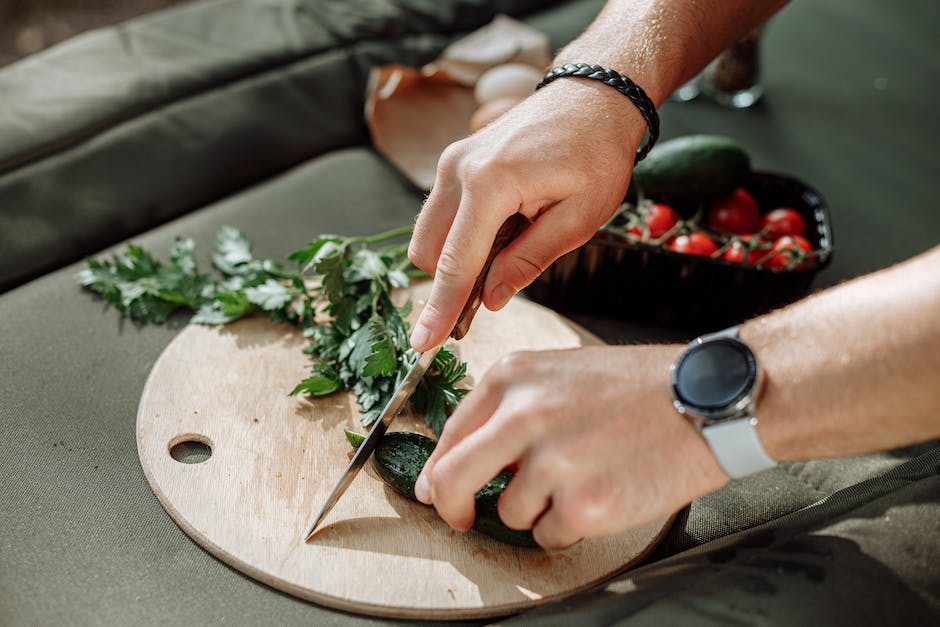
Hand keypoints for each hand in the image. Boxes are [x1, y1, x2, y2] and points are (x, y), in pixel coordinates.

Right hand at [407, 81, 646, 350]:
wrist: (594, 96)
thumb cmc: (596, 152)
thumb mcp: (579, 218)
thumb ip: (528, 260)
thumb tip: (490, 298)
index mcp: (490, 184)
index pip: (456, 263)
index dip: (440, 309)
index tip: (423, 343)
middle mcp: (458, 170)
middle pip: (428, 252)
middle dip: (448, 283)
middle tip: (486, 299)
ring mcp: (452, 161)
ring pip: (429, 233)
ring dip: (454, 258)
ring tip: (504, 257)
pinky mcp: (455, 159)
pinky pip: (440, 212)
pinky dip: (459, 235)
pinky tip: (498, 234)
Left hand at [413, 345, 729, 548]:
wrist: (704, 399)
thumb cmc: (634, 387)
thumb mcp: (558, 373)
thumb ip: (506, 411)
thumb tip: (456, 463)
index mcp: (512, 376)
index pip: (449, 436)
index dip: (438, 471)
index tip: (437, 490)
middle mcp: (523, 416)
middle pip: (451, 481)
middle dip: (451, 508)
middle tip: (462, 518)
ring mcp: (552, 462)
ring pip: (509, 513)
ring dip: (536, 509)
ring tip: (582, 478)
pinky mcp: (584, 505)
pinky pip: (549, 536)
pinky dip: (569, 527)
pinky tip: (601, 494)